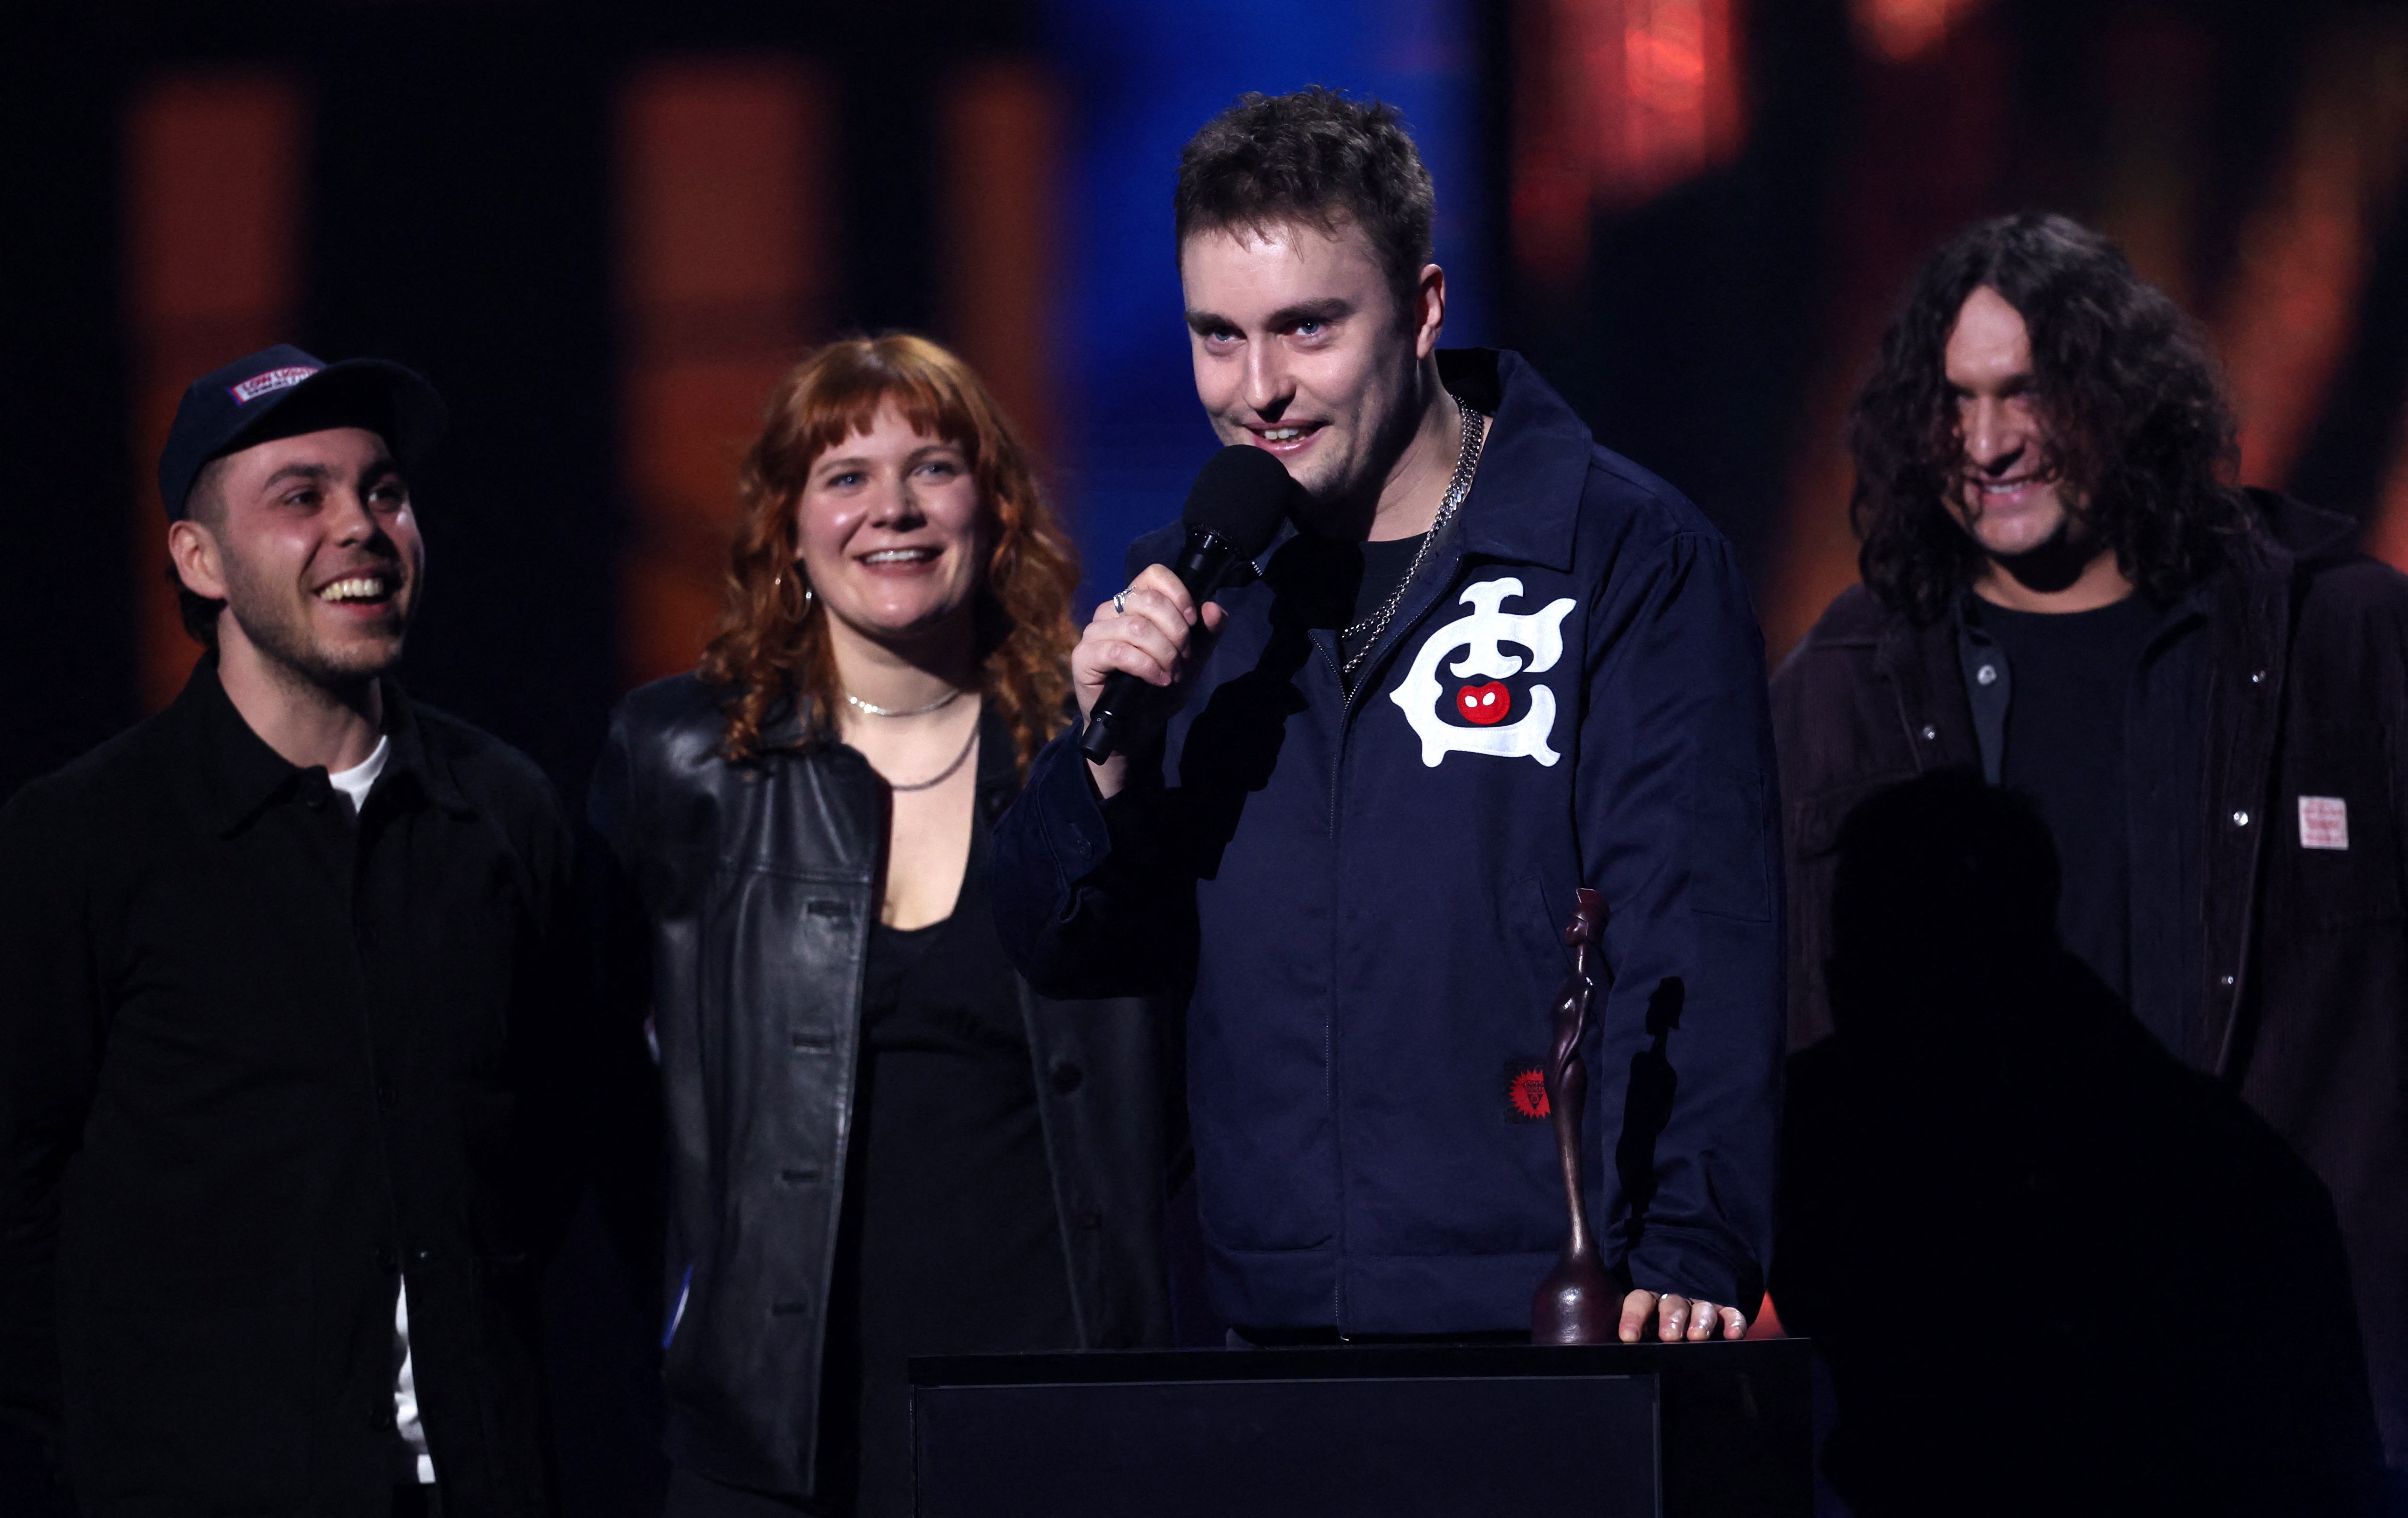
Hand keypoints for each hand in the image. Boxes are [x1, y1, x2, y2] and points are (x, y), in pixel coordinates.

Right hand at [1073, 563, 1226, 796]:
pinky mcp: (1083, 657)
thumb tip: (1213, 608)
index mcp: (1135, 603)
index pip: (1153, 574)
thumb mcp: (1192, 660)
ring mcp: (1094, 633)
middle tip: (1183, 658)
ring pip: (1137, 628)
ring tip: (1172, 674)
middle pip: (1148, 601)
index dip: (1178, 593)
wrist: (1136, 728)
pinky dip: (1147, 667)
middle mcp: (1111, 611)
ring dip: (1164, 653)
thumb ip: (1207, 633)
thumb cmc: (1159, 688)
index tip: (1192, 621)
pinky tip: (1159, 680)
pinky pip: (1119, 651)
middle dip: (1177, 632)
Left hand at [1618, 1288, 1746, 1342]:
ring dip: (1700, 1321)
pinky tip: (1732, 1335)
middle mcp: (1677, 1303)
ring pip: (1702, 1309)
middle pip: (1672, 1304)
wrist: (1692, 1328)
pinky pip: (1731, 1315)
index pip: (1640, 1302)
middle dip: (1671, 1318)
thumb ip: (1635, 1341)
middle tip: (1669, 1336)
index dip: (1634, 1317)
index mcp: (1652, 1305)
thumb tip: (1622, 1354)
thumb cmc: (1659, 1338)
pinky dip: (1734, 1323)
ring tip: (1697, 1336)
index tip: (1629, 1337)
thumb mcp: (1644, 1337)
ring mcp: (1702, 1308)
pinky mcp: (1726, 1316)